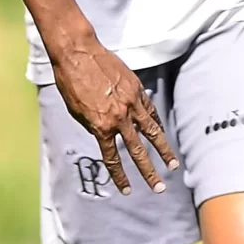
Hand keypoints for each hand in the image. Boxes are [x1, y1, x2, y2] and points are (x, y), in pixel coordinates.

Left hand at [45, 33, 175, 192]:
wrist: (78, 53)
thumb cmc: (70, 82)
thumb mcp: (76, 111)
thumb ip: (93, 126)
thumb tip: (106, 137)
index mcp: (100, 126)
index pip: (112, 159)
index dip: (120, 176)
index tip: (127, 190)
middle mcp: (119, 118)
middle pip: (138, 151)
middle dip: (149, 172)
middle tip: (159, 188)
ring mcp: (131, 104)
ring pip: (152, 133)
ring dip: (164, 151)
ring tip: (173, 165)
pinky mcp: (138, 90)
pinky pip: (150, 112)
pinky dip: (156, 124)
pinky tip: (162, 134)